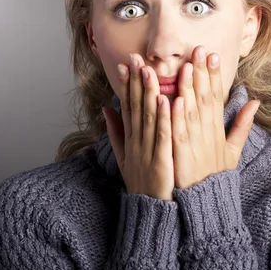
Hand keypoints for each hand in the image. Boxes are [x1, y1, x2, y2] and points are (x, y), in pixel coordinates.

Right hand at [102, 53, 174, 200]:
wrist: (149, 212)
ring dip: (148, 92)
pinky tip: (165, 100)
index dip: (126, 84)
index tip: (126, 64)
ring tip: (149, 71)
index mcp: (130, 139)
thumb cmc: (141, 182)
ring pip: (147, 117)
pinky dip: (162, 118)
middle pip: (135, 106)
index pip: (127, 106)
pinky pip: (162, 135)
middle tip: (135, 57)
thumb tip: (106, 108)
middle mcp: (136, 141)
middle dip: (135, 81)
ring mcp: (147, 150)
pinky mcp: (161, 160)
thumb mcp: (123, 156)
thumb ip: (115, 131)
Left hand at [172, 45, 259, 189]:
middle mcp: (207, 133)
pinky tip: (174, 98)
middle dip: (202, 73)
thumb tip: (254, 102)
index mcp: (217, 130)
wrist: (206, 203)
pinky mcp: (181, 154)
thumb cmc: (215, 175)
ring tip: (186, 66)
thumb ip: (242, 125)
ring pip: (191, 110)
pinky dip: (176, 115)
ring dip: (188, 87)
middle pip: (205, 98)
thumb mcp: (233, 150)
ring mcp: (195, 143)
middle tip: (199, 49)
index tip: (212, 55)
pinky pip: (178, 131)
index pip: (216, 97)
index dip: (214, 75)